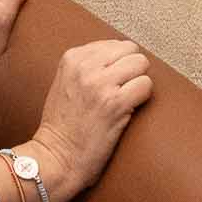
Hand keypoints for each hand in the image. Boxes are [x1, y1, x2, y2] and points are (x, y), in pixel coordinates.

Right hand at [27, 39, 153, 198]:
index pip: (114, 44)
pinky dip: (143, 98)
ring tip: (125, 101)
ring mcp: (100, 83)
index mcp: (72, 57)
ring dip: (138, 83)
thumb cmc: (62, 126)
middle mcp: (85, 66)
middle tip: (122, 91)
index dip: (119, 64)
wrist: (55, 157)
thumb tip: (120, 54)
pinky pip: (146, 85)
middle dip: (131, 70)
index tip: (112, 82)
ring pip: (141, 64)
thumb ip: (87, 65)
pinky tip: (129, 110)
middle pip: (131, 50)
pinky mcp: (115, 103)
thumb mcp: (65, 82)